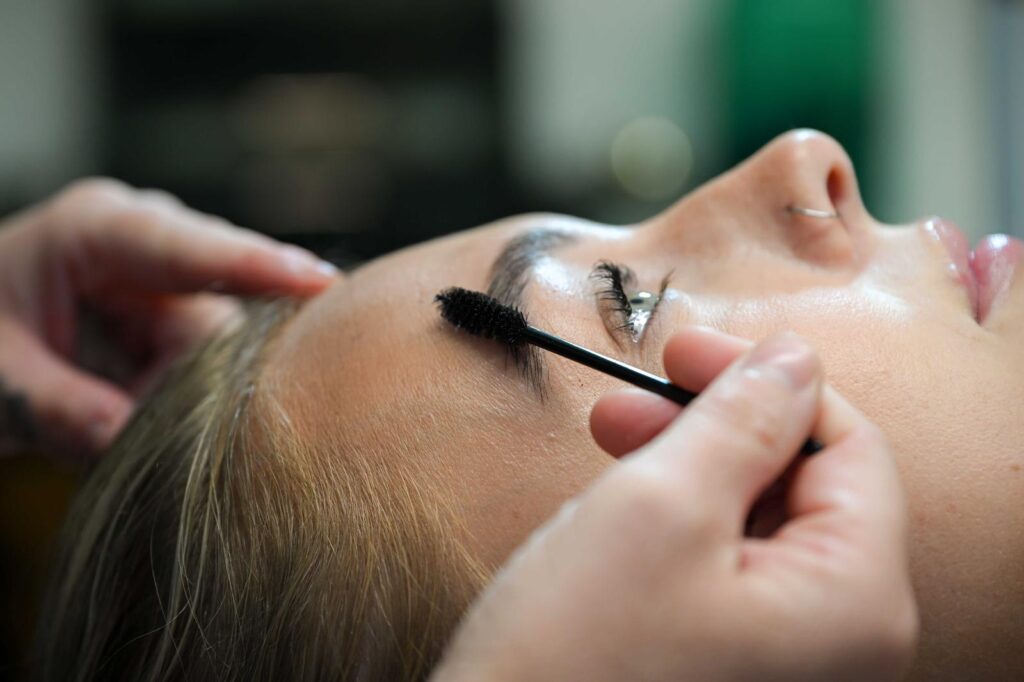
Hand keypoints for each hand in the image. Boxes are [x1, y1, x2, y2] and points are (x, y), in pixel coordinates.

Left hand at [0, 178, 337, 458]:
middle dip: (205, 377)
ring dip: (176, 403)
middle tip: (147, 421)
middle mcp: (151, 248)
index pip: (191, 248)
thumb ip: (57, 407)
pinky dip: (170, 406)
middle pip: (223, 309)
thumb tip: (125, 440)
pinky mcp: (178, 321)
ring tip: (103, 421)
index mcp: (99, 229)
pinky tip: (121, 413)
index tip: (323, 283)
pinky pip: (205, 372)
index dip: (261, 266)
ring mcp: (169, 284)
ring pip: (219, 354)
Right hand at [432, 327, 916, 681]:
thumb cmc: (574, 661)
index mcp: (854, 602)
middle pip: (803, 486)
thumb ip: (742, 421)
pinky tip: (624, 504)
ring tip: (613, 443)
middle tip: (634, 398)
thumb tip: (792, 361)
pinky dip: (679, 521)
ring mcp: (788, 659)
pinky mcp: (735, 664)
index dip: (769, 382)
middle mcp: (840, 640)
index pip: (848, 449)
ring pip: (757, 522)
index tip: (688, 349)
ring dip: (687, 466)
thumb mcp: (659, 507)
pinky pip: (728, 567)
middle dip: (715, 425)